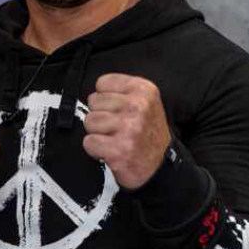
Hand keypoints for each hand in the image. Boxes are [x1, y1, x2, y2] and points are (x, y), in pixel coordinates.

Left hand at [82, 73, 171, 189]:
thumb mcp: (145, 102)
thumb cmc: (148, 134)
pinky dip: (95, 149)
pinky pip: (89, 142)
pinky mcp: (119, 150)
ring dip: (97, 132)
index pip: (102, 83)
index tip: (117, 110)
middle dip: (101, 116)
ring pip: (90, 121)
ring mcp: (129, 128)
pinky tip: (110, 150)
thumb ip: (122, 91)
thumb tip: (93, 94)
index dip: (105, 99)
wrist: (160, 165)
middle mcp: (138, 107)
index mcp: (144, 90)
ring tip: (113, 138)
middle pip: (94, 102)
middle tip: (116, 128)